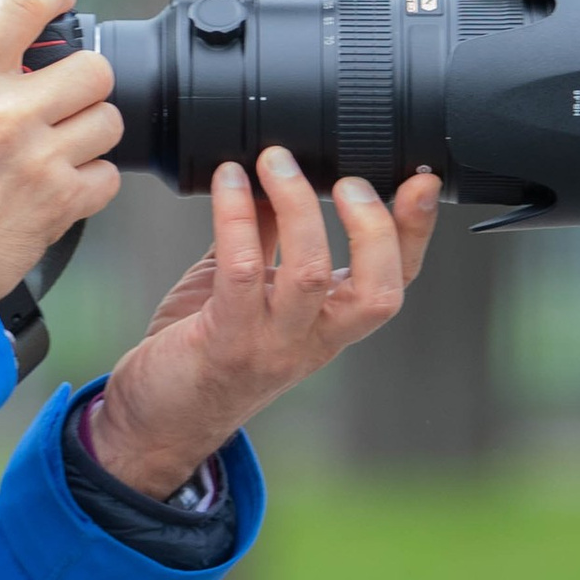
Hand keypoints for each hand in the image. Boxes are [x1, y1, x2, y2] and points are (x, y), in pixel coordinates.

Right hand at [0, 0, 122, 303]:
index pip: (27, 4)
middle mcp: (9, 113)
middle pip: (91, 66)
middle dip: (77, 73)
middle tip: (56, 89)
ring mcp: (40, 160)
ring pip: (108, 118)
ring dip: (88, 124)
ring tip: (61, 136)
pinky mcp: (59, 206)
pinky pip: (107, 177)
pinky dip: (91, 179)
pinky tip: (60, 181)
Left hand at [86, 150, 441, 496]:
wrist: (157, 419)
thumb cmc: (203, 349)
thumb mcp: (247, 287)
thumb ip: (268, 235)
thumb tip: (281, 169)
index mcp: (329, 323)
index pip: (394, 281)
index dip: (416, 232)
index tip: (422, 180)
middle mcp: (312, 340)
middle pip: (377, 291)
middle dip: (373, 226)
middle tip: (346, 176)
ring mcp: (272, 346)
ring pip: (309, 275)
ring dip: (296, 206)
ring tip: (276, 160)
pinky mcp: (225, 342)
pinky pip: (239, 270)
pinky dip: (235, 216)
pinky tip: (227, 180)